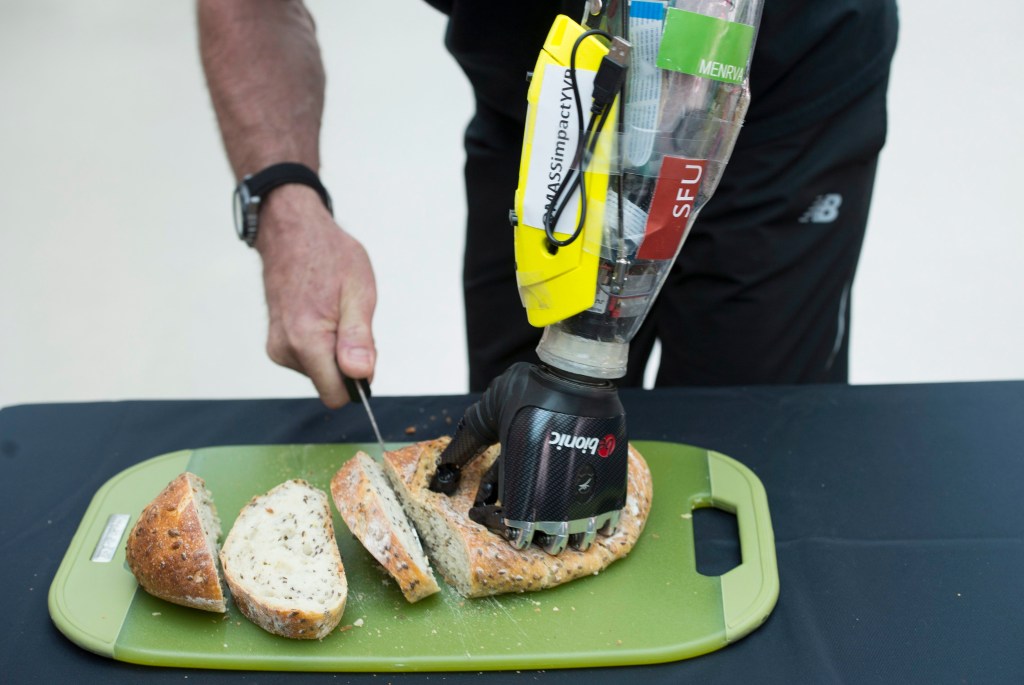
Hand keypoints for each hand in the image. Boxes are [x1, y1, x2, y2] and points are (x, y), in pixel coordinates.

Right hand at [255, 185, 376, 407]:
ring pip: (320, 371)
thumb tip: (360, 374)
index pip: (337, 395)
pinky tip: (320, 313)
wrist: (292, 232)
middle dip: (346, 361)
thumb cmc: (328, 255)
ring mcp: (277, 347)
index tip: (363, 349)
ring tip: (332, 310)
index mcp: (307, 340)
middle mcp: (286, 349)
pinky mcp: (275, 344)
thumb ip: (359, 338)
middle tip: (347, 320)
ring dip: (334, 349)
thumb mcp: (359, 292)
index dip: (358, 378)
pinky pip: (308, 359)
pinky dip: (321, 344)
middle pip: (329, 382)